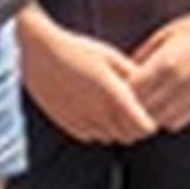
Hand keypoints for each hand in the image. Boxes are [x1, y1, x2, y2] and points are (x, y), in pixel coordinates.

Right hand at [20, 17, 159, 145]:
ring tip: (115, 110)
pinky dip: (98, 130)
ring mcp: (81, 120)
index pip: (143, 127)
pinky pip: (90, 136)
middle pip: (129, 136)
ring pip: (110, 138)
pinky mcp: (66, 123)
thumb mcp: (111, 56)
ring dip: (116, 129)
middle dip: (135, 128)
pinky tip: (96, 113)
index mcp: (114, 96)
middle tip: (135, 112)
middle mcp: (99, 113)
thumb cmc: (78, 50)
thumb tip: (150, 85)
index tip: (149, 112)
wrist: (39, 53)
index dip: (149, 123)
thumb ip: (132, 74)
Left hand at [124, 2, 189, 131]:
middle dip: (127, 110)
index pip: (129, 92)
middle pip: (140, 111)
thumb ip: (141, 58)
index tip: (110, 92)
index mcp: (165, 63)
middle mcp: (178, 83)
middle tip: (118, 105)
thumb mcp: (162, 36)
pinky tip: (160, 108)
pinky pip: (174, 123)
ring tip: (138, 108)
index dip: (116, 95)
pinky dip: (163, 120)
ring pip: (156, 121)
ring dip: (145, 118)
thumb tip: (122, 74)